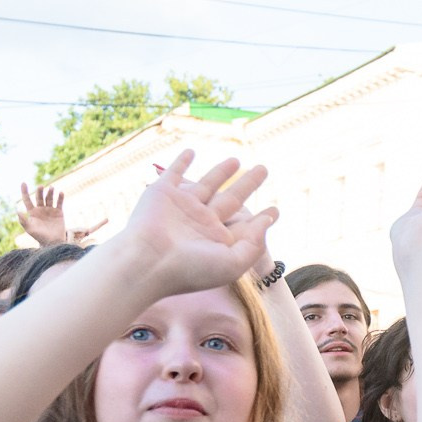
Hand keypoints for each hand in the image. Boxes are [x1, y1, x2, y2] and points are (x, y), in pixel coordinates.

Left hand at [17, 181, 73, 246]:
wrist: (53, 243)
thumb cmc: (40, 237)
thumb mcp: (30, 229)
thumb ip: (23, 221)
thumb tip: (17, 211)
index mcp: (32, 212)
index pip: (27, 199)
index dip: (24, 191)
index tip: (23, 183)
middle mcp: (41, 209)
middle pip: (39, 197)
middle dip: (40, 191)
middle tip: (41, 187)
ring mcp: (50, 210)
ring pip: (49, 198)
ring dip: (50, 192)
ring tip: (51, 188)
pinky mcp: (59, 212)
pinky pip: (59, 203)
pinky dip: (60, 198)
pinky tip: (60, 193)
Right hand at [114, 151, 274, 297]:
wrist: (146, 262)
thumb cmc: (190, 268)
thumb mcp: (232, 264)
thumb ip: (253, 244)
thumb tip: (267, 221)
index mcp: (217, 240)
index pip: (244, 226)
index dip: (261, 219)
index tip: (275, 211)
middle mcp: (201, 222)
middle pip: (231, 198)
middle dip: (248, 184)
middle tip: (264, 169)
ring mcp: (182, 206)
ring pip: (207, 183)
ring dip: (221, 171)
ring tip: (236, 160)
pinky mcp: (162, 193)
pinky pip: (173, 173)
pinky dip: (180, 162)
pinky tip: (190, 152)